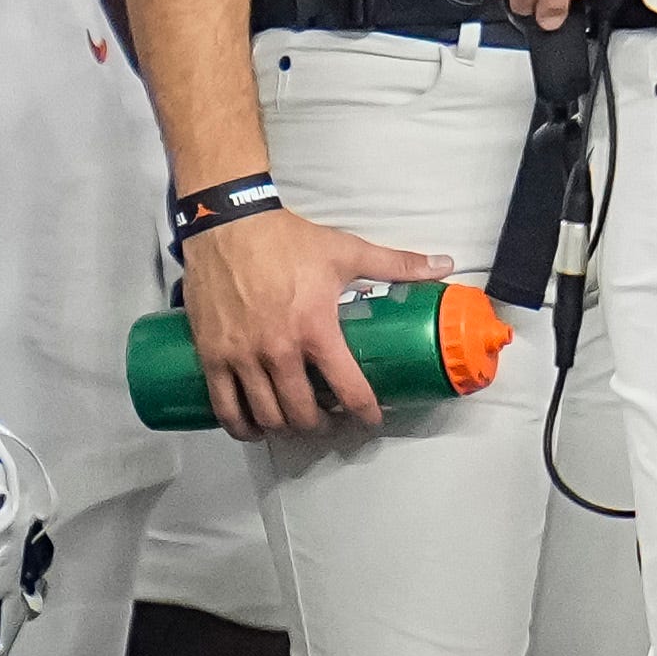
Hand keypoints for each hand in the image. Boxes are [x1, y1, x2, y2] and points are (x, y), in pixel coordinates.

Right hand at [180, 206, 455, 438]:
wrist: (227, 226)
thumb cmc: (289, 241)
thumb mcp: (346, 251)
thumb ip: (396, 264)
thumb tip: (445, 264)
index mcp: (316, 329)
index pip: (348, 387)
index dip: (365, 411)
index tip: (371, 419)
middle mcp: (278, 351)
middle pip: (303, 413)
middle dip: (322, 424)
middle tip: (331, 420)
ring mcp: (241, 358)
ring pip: (266, 416)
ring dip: (285, 429)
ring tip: (297, 422)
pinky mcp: (211, 357)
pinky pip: (225, 408)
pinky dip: (242, 427)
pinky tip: (255, 427)